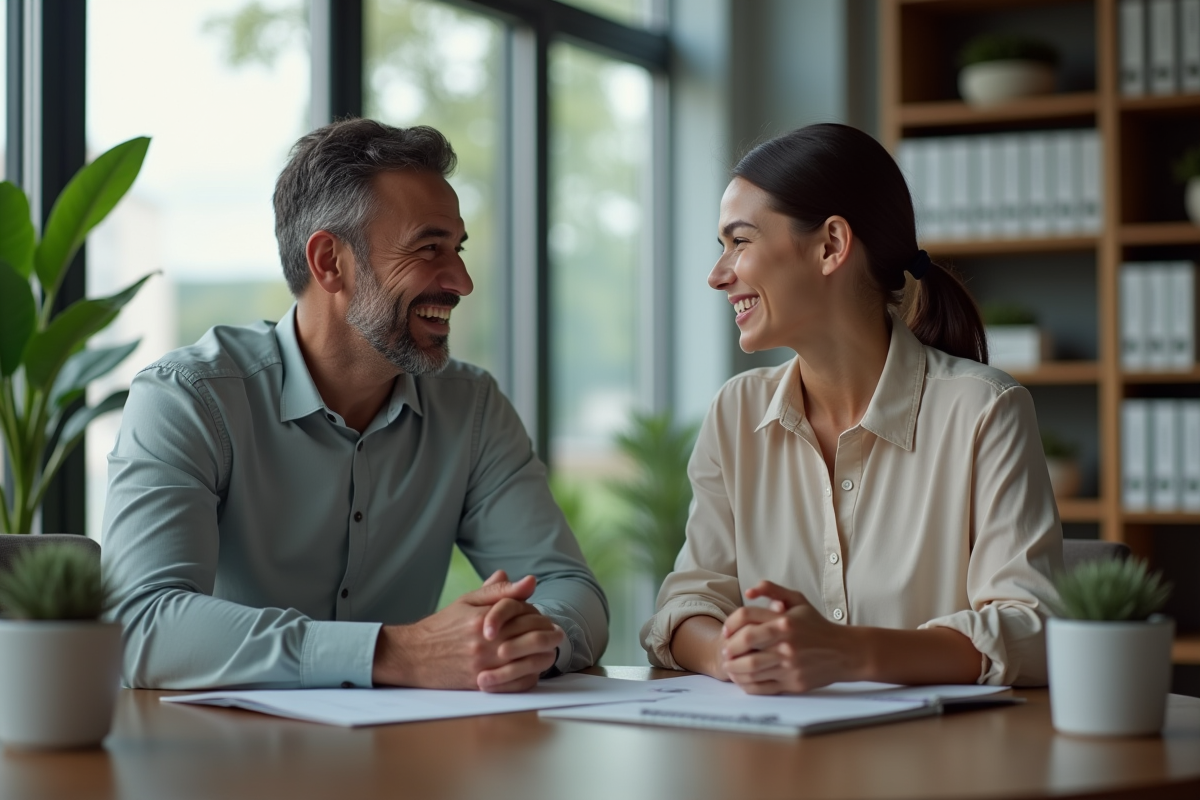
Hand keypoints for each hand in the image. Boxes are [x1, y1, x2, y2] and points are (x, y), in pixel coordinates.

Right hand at [373, 570, 563, 692]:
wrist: (413, 655)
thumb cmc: (442, 626)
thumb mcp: (468, 601)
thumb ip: (500, 591)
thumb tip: (530, 581)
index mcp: (485, 618)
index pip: (526, 614)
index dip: (539, 615)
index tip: (545, 619)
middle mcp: (486, 642)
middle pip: (533, 637)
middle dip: (551, 635)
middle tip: (558, 635)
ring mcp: (485, 665)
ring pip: (530, 661)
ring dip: (546, 656)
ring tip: (550, 652)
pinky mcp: (482, 684)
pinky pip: (517, 684)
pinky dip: (531, 676)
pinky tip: (534, 670)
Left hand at [719, 580, 864, 694]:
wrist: (845, 652)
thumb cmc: (817, 626)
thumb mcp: (799, 601)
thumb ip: (774, 590)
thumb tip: (749, 591)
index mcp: (784, 621)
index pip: (745, 617)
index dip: (730, 623)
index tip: (726, 631)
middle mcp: (786, 643)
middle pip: (744, 644)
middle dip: (729, 648)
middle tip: (725, 652)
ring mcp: (789, 665)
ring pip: (750, 669)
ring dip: (734, 669)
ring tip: (730, 667)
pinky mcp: (793, 683)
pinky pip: (762, 687)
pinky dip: (747, 685)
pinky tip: (743, 680)